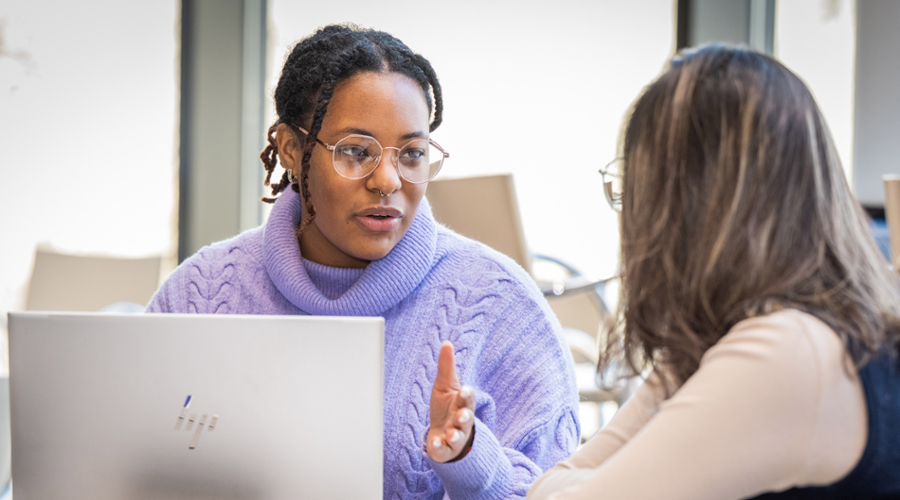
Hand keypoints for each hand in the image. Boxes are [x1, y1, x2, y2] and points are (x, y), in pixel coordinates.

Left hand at [426, 341, 475, 462]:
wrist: (443, 436)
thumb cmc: (446, 408)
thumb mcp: (445, 386)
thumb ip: (446, 367)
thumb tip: (446, 342)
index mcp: (462, 404)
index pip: (467, 398)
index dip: (467, 395)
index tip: (465, 390)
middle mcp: (461, 421)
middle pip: (466, 418)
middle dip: (465, 417)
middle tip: (462, 415)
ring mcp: (455, 436)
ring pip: (457, 436)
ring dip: (455, 435)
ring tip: (451, 434)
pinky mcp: (445, 450)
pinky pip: (443, 450)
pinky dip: (439, 447)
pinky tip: (434, 443)